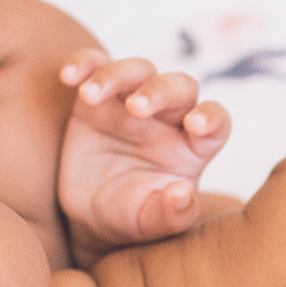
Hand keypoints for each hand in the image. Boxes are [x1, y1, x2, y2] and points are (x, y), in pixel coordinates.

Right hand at [56, 49, 230, 263]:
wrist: (92, 213)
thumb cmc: (132, 216)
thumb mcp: (151, 223)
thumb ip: (171, 214)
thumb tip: (183, 194)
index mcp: (194, 146)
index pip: (216, 121)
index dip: (211, 117)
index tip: (195, 125)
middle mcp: (169, 117)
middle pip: (178, 86)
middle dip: (160, 91)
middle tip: (135, 108)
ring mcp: (132, 102)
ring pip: (137, 70)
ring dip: (117, 75)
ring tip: (90, 96)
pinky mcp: (99, 98)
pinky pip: (95, 66)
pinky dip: (84, 63)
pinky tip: (69, 76)